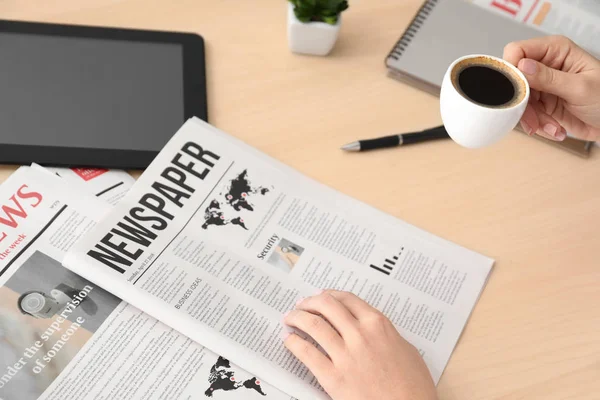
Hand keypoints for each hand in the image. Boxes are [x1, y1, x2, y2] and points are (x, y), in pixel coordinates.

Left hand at [283, 290, 436, 399]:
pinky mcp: (333, 377)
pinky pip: (307, 353)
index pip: (347, 299)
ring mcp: (345, 355)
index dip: (329, 295)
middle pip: (326, 306)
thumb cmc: (413, 386)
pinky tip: (289, 340)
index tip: (321, 296)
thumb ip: (385, 334)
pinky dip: (294, 343)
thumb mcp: (406, 349)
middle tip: (301, 305)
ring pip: (313, 325)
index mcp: (378, 324)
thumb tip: (372, 329)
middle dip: (310, 302)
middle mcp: (360, 334)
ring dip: (297, 318)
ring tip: (290, 318)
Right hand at [503, 35, 599, 141]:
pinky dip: (538, 126)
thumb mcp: (580, 88)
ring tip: (552, 128)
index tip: (517, 91)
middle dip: (523, 103)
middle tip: (535, 119)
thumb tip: (521, 66)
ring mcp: (542, 86)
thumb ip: (549, 77)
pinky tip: (556, 129)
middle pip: (515, 81)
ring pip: (519, 102)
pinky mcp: (541, 104)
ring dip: (533, 119)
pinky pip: (527, 115)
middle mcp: (546, 66)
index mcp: (556, 51)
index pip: (518, 51)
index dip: (512, 69)